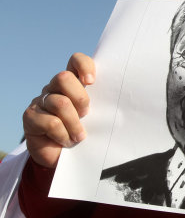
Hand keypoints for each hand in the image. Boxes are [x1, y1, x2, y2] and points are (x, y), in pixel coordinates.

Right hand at [22, 53, 94, 167]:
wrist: (61, 156)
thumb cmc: (83, 131)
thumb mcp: (95, 116)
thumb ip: (101, 102)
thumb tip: (121, 99)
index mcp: (73, 82)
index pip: (76, 60)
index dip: (84, 66)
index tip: (92, 82)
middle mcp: (54, 87)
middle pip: (64, 78)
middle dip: (80, 98)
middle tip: (86, 114)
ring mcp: (41, 101)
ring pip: (60, 103)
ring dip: (74, 123)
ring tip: (79, 136)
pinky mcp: (30, 117)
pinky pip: (51, 122)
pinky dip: (63, 134)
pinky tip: (67, 141)